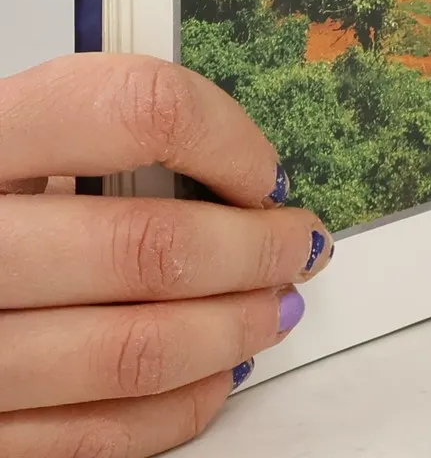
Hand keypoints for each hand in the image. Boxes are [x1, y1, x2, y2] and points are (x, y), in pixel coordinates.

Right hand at [0, 54, 331, 455]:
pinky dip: (180, 405)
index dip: (225, 138)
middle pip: (148, 247)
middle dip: (255, 249)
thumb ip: (99, 137)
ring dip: (233, 329)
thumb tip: (233, 165)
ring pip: (134, 351)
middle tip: (296, 243)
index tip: (264, 168)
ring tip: (274, 306)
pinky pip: (97, 436)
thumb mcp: (9, 141)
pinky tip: (214, 372)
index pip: (133, 110)